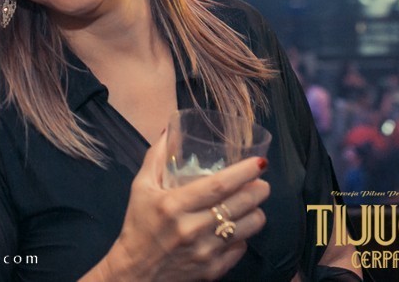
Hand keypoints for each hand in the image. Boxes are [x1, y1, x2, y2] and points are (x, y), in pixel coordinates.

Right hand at [91, 130, 269, 281]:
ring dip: (256, 213)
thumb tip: (170, 130)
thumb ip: (156, 158)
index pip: (218, 185)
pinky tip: (237, 228)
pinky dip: (243, 236)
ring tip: (253, 203)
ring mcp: (205, 251)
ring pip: (247, 228)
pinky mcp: (213, 270)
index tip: (259, 163)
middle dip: (257, 191)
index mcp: (173, 205)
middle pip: (238, 205)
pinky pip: (240, 248)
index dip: (243, 172)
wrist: (135, 271)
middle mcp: (191, 228)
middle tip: (262, 182)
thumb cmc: (139, 225)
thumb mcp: (140, 188)